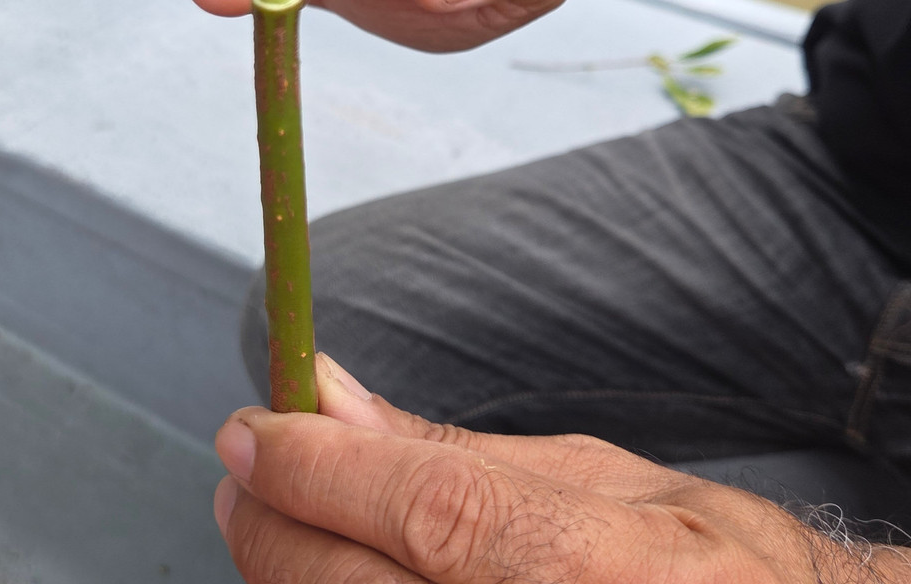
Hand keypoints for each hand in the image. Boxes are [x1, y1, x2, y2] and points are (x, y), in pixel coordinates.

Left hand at [215, 354, 905, 582]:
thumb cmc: (714, 566)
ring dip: (291, 567)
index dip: (315, 466)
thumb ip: (456, 452)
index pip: (423, 508)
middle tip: (251, 469)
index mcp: (594, 566)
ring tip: (293, 517)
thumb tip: (332, 398)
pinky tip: (343, 570)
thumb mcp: (604, 480)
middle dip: (272, 523)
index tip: (250, 430)